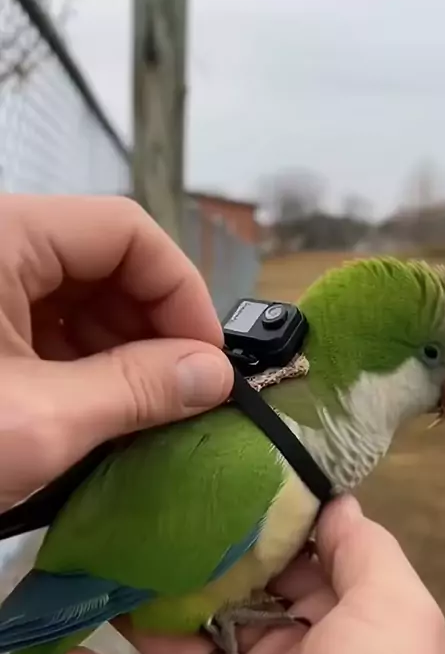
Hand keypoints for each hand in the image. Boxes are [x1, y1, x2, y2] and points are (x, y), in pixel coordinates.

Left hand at [0, 194, 232, 511]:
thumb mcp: (39, 422)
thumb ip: (137, 391)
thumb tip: (214, 376)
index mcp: (0, 236)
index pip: (126, 231)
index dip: (181, 291)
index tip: (206, 360)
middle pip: (106, 261)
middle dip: (154, 327)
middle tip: (181, 394)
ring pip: (80, 295)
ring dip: (124, 350)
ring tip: (143, 409)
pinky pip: (48, 325)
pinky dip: (85, 364)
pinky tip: (100, 408)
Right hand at [59, 495, 444, 653]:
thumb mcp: (392, 613)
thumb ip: (363, 550)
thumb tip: (335, 496)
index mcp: (344, 621)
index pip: (298, 555)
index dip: (260, 519)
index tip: (214, 475)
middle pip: (235, 597)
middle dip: (194, 561)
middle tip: (142, 515)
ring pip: (187, 651)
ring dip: (144, 619)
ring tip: (99, 571)